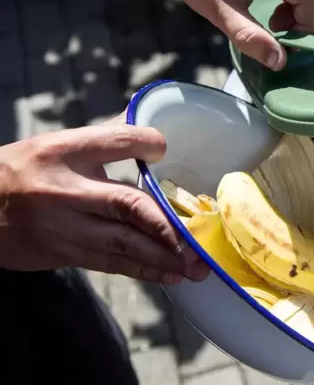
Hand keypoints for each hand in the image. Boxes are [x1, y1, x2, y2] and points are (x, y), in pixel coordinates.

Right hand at [0, 114, 209, 283]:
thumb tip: (152, 131)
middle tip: (198, 240)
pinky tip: (167, 275)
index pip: (115, 140)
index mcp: (64, 151)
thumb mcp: (55, 146)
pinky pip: (108, 262)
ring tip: (192, 267)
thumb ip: (103, 140)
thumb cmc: (22, 172)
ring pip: (121, 243)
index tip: (165, 148)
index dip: (146, 143)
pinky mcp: (61, 252)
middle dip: (167, 225)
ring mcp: (62, 225)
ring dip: (161, 257)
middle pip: (127, 204)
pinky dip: (140, 270)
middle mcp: (64, 188)